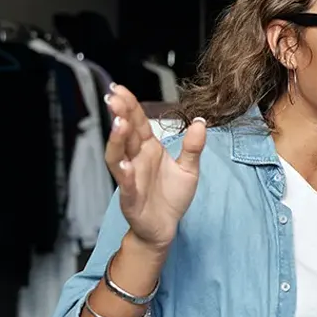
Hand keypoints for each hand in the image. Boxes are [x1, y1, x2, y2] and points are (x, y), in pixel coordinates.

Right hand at [104, 84, 206, 250]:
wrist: (165, 227)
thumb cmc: (171, 197)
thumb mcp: (189, 169)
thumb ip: (193, 147)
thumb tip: (201, 122)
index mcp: (149, 149)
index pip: (138, 123)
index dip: (130, 106)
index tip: (121, 89)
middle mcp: (136, 160)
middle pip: (125, 134)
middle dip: (120, 115)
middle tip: (116, 98)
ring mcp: (131, 178)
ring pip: (118, 156)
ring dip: (117, 140)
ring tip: (119, 124)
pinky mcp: (131, 197)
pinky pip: (125, 184)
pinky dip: (124, 173)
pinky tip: (124, 164)